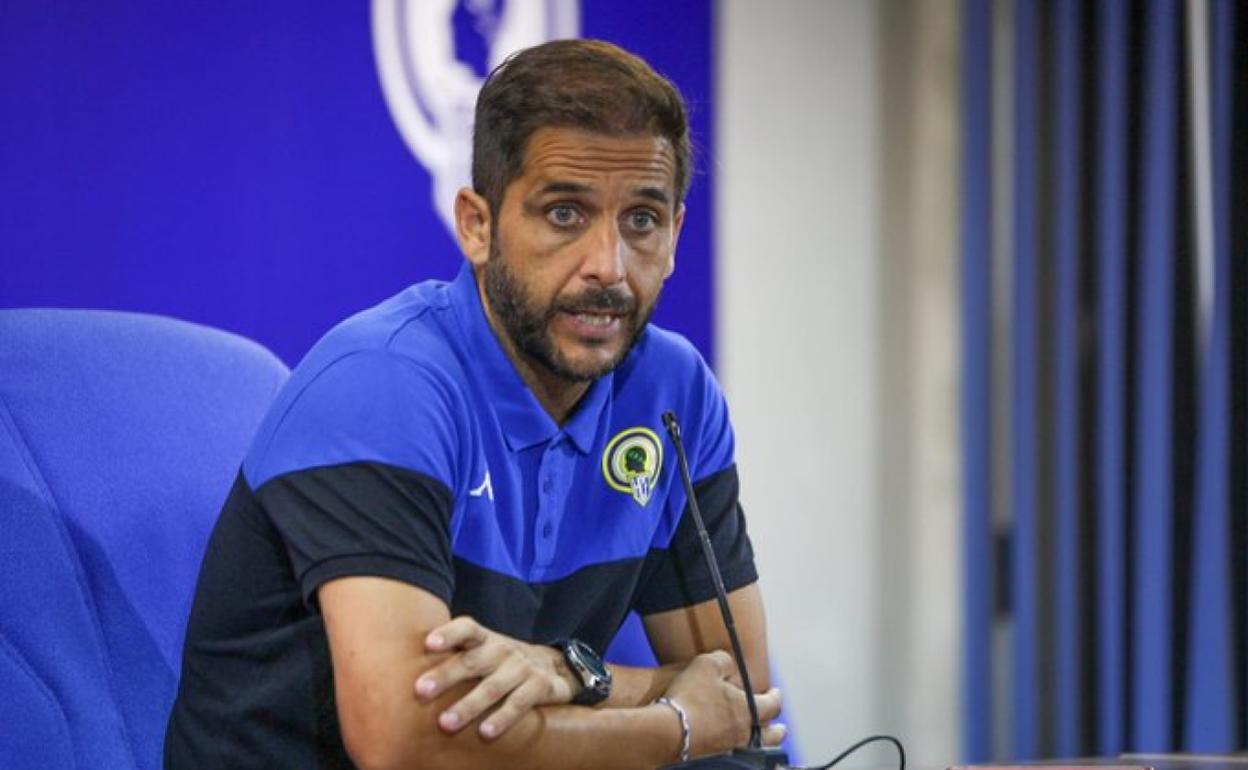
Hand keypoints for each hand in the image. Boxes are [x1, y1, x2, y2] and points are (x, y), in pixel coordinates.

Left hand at [414, 616, 578, 738]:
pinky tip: (485, 732)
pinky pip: (519, 704)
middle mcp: (502, 650)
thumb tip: (402, 666)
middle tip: (420, 691)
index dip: (449, 633)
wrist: (555, 666)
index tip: (428, 643)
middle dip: (446, 676)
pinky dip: (502, 718)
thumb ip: (456, 655)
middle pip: (472, 661)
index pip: (467, 629)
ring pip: (492, 687)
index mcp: (486, 640)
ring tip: (446, 723)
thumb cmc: (503, 662)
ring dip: (469, 705)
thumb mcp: (484, 651)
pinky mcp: (540, 686)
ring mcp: (522, 668)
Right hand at [660, 651, 783, 756]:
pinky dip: (740, 748)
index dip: (776, 697)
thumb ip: (723, 660)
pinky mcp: (714, 758)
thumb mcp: (706, 665)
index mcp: (749, 710)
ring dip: (762, 742)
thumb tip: (729, 662)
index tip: (776, 692)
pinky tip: (732, 743)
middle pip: (772, 736)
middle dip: (777, 730)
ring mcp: (730, 748)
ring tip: (760, 739)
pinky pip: (736, 753)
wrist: (669, 731)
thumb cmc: (691, 697)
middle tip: (780, 727)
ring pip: (756, 748)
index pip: (773, 705)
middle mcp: (744, 733)